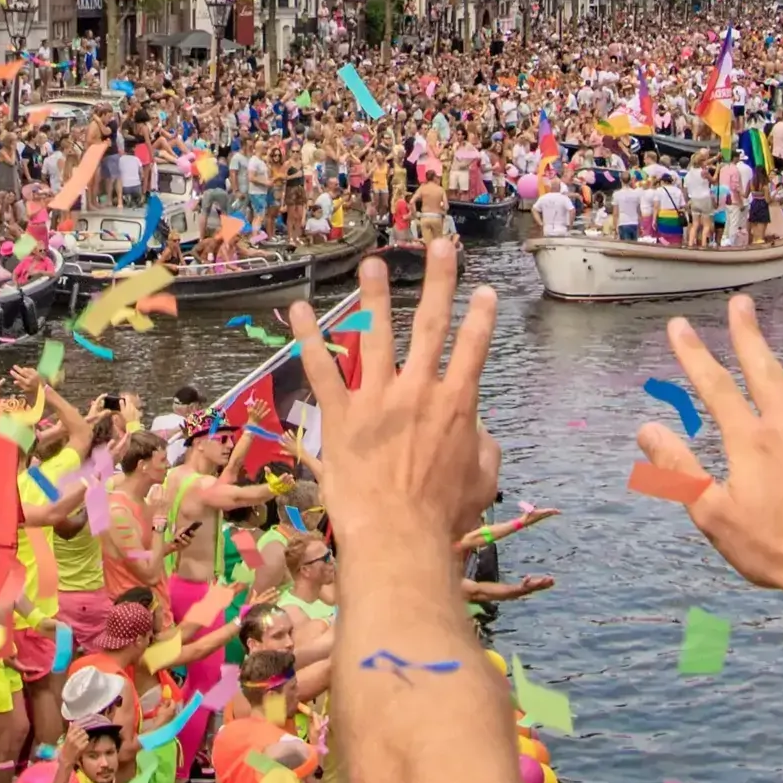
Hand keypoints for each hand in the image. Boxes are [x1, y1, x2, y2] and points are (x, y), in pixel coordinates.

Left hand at [284, 241, 498, 549]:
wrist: (398, 537)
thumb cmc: (443, 517)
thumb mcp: (482, 482)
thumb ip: (483, 447)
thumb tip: (478, 429)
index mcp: (456, 405)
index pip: (472, 350)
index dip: (480, 319)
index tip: (482, 291)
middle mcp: (418, 391)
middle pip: (431, 326)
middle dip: (438, 282)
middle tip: (439, 246)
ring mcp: (376, 399)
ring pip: (375, 335)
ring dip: (374, 296)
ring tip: (372, 262)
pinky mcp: (340, 414)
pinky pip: (322, 369)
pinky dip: (308, 338)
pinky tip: (298, 309)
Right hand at [638, 295, 782, 611]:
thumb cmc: (771, 548)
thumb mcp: (712, 514)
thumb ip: (679, 469)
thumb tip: (646, 429)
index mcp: (751, 442)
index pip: (715, 389)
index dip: (694, 355)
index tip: (678, 325)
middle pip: (766, 374)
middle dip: (750, 336)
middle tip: (742, 302)